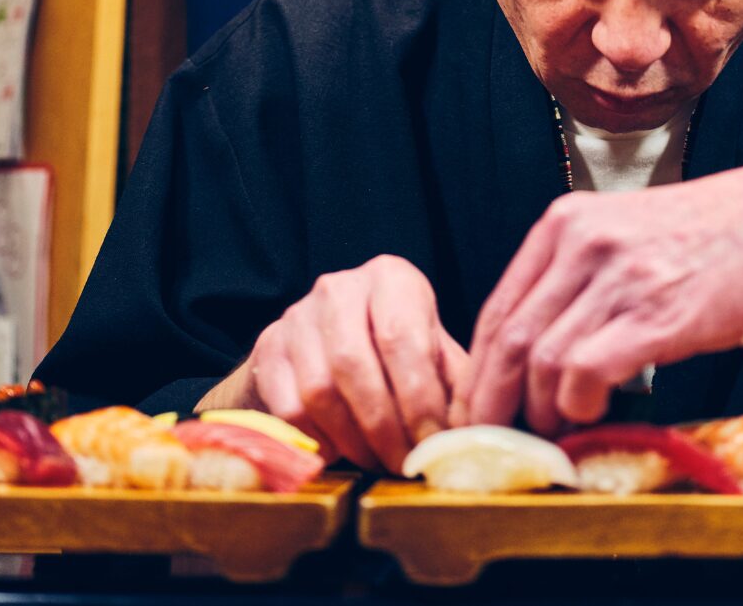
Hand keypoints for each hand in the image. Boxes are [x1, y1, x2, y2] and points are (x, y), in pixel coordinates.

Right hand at [242, 254, 469, 472]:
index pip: (402, 338)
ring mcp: (296, 317)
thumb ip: (457, 386)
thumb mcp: (433, 354)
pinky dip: (319, 441)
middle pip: (355, 365)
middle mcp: (339, 288)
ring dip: (352, 439)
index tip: (433, 444)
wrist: (326, 343)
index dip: (419, 399)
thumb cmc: (395, 353)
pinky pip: (288, 410)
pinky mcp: (268, 349)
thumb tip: (475, 434)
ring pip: (319, 390)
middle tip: (404, 464)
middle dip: (384, 426)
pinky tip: (342, 452)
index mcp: (391, 278)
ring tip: (378, 462)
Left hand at [467, 160, 742, 434]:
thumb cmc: (711, 236)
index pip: (496, 308)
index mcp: (565, 223)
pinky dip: (579, 406)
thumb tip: (539, 351)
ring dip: (540, 412)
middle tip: (490, 442)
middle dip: (490, 403)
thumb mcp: (625, 233)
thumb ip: (578, 278)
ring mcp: (618, 276)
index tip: (476, 409)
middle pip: (506, 340)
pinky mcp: (655, 312)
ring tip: (553, 436)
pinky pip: (587, 372)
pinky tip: (591, 416)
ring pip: (542, 361)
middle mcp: (581, 242)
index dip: (477, 370)